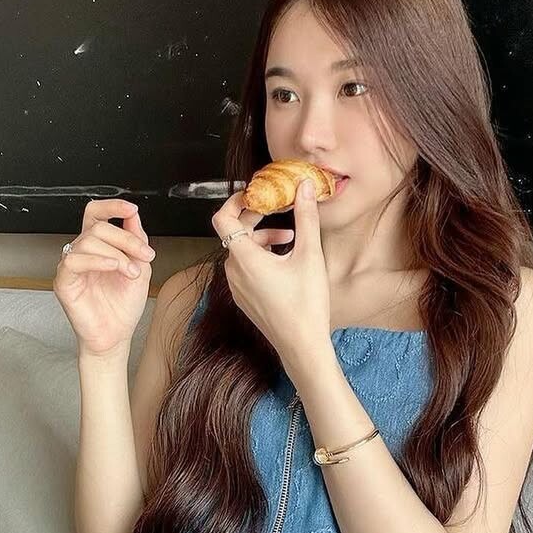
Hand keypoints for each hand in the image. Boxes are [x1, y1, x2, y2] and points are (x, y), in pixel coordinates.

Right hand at [53, 198, 156, 355]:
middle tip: (146, 256)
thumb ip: (136, 241)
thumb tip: (133, 215)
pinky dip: (98, 260)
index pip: (96, 214)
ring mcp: (71, 266)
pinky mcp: (64, 281)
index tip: (131, 209)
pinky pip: (74, 261)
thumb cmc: (123, 307)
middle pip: (98, 226)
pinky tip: (113, 267)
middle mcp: (83, 253)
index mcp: (99, 247)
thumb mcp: (139, 268)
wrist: (116, 336)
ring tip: (132, 272)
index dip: (111, 206)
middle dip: (126, 238)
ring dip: (117, 253)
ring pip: (88, 240)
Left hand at [212, 176, 330, 364]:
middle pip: (235, 233)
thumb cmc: (305, 305)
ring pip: (242, 251)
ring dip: (262, 239)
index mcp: (244, 258)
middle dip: (256, 218)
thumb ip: (305, 217)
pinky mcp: (244, 297)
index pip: (222, 218)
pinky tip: (284, 262)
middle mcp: (234, 271)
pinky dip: (260, 257)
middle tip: (279, 210)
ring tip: (290, 240)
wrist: (302, 346)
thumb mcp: (309, 255)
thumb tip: (302, 187)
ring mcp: (236, 286)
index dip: (235, 201)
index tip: (255, 194)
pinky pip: (245, 268)